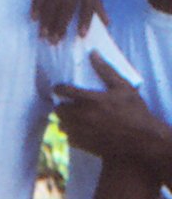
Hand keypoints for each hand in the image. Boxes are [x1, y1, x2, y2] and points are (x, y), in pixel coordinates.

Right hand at [23, 0, 96, 42]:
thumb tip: (107, 22)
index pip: (90, 0)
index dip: (86, 18)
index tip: (82, 36)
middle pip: (69, 2)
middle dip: (62, 24)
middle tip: (56, 41)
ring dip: (47, 19)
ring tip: (43, 35)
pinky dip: (36, 5)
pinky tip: (33, 18)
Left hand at [52, 55, 171, 171]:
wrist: (140, 140)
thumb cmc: (134, 111)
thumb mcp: (123, 87)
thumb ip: (106, 70)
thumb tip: (93, 53)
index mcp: (91, 99)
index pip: (65, 91)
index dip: (59, 88)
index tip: (58, 88)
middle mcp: (82, 116)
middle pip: (59, 109)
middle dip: (61, 105)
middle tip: (67, 103)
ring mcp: (81, 132)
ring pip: (61, 125)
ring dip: (65, 120)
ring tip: (74, 117)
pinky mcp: (83, 145)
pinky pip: (69, 138)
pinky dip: (72, 133)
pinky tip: (81, 130)